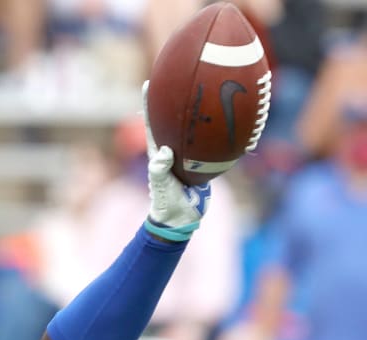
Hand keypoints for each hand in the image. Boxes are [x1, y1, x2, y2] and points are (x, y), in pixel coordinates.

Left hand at [142, 80, 210, 240]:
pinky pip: (212, 142)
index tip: (150, 82)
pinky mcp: (202, 160)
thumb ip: (159, 170)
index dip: (149, 103)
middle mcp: (172, 147)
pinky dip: (220, 133)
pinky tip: (234, 122)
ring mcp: (188, 153)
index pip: (152, 121)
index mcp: (158, 150)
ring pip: (196, 127)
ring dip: (203, 112)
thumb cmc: (166, 202)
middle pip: (175, 118)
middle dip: (178, 99)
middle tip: (186, 78)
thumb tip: (163, 152)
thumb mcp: (161, 186)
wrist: (182, 217)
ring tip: (213, 92)